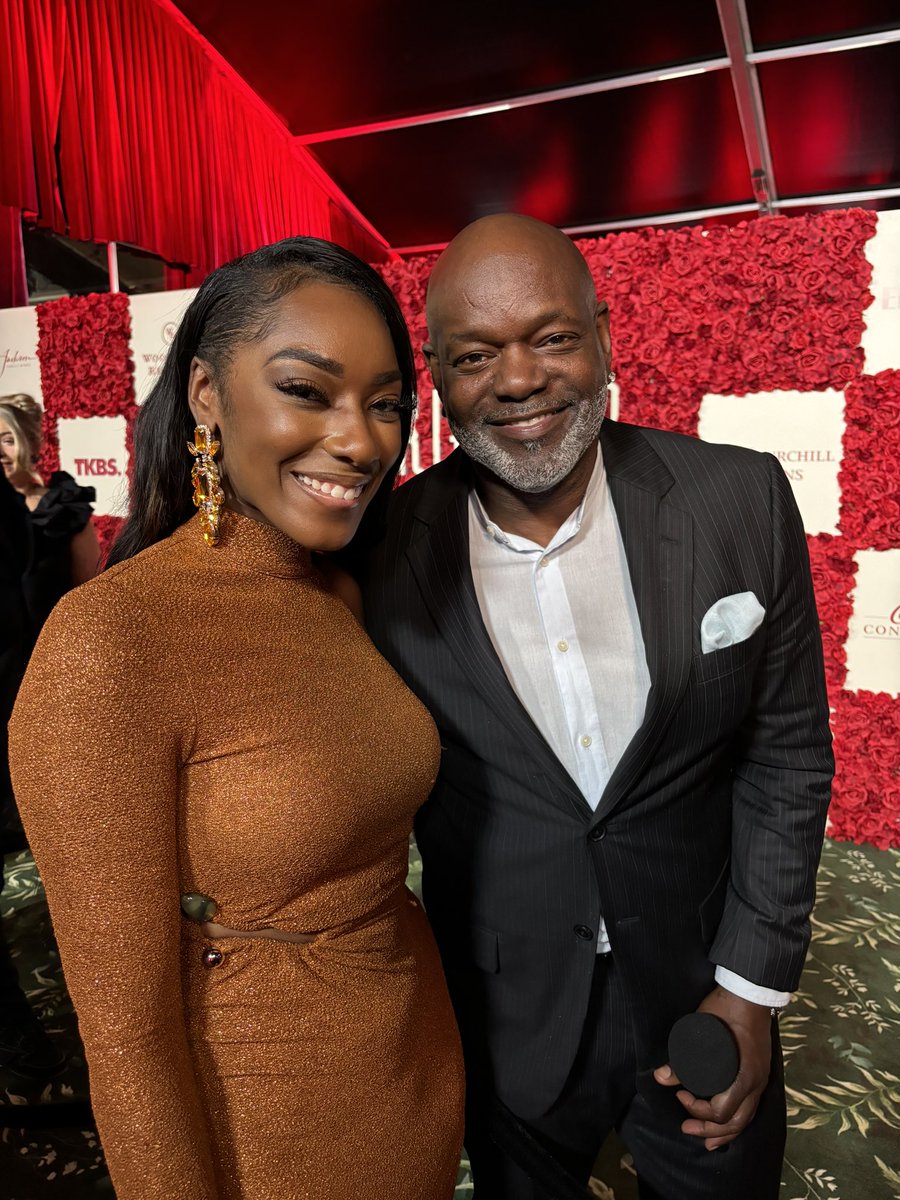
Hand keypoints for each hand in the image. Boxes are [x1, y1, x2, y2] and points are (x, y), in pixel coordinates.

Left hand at [653, 985, 772, 1149]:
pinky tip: (725, 1121)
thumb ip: (683, 1058)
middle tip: (686, 1129)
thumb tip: (661, 1078)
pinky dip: (736, 1119)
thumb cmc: (725, 1009)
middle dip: (710, 1130)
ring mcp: (761, 1079)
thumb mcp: (700, 1031)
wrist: (751, 991)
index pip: (721, 1111)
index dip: (697, 1110)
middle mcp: (757, 1083)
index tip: (680, 1094)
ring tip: (707, 1142)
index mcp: (744, 1076)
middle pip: (736, 1122)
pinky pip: (750, 1106)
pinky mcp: (760, 1072)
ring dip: (725, 1131)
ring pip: (746, 1117)